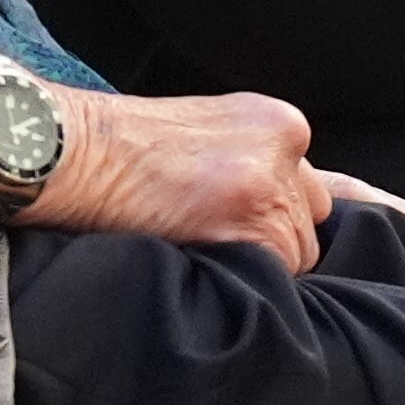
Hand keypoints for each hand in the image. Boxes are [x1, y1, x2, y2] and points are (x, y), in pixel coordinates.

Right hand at [40, 86, 331, 268]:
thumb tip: (307, 209)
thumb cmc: (125, 148)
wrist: (74, 150)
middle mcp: (287, 150)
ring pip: (297, 257)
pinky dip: (243, 279)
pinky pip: (275, 277)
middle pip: (311, 227)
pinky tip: (198, 250)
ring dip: (258, 264)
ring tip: (197, 237)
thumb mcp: (209, 132)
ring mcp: (272, 189)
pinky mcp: (253, 226)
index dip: (302, 214)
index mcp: (279, 124)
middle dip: (273, 240)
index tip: (329, 221)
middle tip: (211, 228)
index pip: (319, 189)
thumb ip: (260, 162)